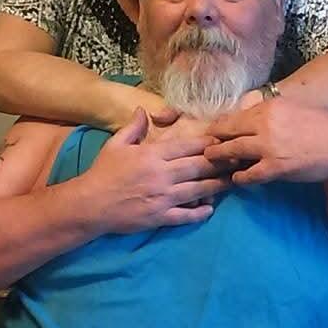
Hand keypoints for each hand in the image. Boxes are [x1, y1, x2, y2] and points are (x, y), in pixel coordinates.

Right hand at [83, 108, 231, 232]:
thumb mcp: (116, 144)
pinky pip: (185, 215)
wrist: (90, 204)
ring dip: (217, 186)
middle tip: (237, 160)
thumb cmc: (103, 172)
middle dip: (220, 163)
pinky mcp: (159, 217)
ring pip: (197, 190)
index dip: (208, 144)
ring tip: (232, 182)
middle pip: (198, 167)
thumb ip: (133, 127)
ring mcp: (162, 197)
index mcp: (153, 155)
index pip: (187, 147)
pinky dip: (199, 213)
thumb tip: (144, 109)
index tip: (222, 142)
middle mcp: (162, 175)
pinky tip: (210, 209)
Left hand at [204, 99, 327, 185]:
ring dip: (219, 157)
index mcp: (267, 108)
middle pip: (227, 131)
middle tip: (204, 147)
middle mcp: (263, 124)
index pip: (234, 116)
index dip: (220, 126)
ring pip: (232, 151)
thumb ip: (269, 113)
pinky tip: (236, 179)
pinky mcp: (275, 167)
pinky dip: (239, 177)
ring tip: (211, 161)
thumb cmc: (319, 126)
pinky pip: (248, 174)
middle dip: (213, 140)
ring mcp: (268, 146)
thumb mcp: (290, 108)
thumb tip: (249, 118)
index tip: (212, 132)